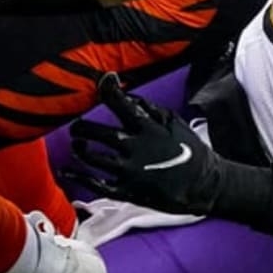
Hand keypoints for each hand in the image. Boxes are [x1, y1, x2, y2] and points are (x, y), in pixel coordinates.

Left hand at [69, 73, 221, 214]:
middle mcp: (134, 147)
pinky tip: (67, 170)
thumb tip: (130, 98)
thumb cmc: (191, 152)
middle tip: (77, 127)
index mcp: (147, 128)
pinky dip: (77, 176)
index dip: (108, 89)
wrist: (205, 186)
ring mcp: (128, 171)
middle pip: (95, 132)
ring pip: (91, 156)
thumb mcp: (176, 123)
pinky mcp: (127, 191)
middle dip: (81, 127)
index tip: (102, 81)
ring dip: (79, 148)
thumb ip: (151, 110)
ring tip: (77, 145)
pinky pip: (95, 183)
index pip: (121, 103)